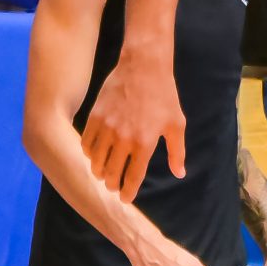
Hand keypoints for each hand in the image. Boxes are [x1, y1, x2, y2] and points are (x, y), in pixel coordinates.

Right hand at [83, 53, 183, 199]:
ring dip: (98, 171)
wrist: (143, 67)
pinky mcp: (95, 116)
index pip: (133, 177)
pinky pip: (86, 143)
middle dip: (112, 184)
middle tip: (113, 186)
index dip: (128, 192)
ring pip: (96, 161)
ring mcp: (106, 127)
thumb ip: (177, 152)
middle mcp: (123, 138)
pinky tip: (94, 155)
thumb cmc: (164, 96)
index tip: (125, 198)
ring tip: (102, 173)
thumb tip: (179, 174)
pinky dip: (89, 153)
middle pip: (111, 173)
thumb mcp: (176, 125)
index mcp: (144, 143)